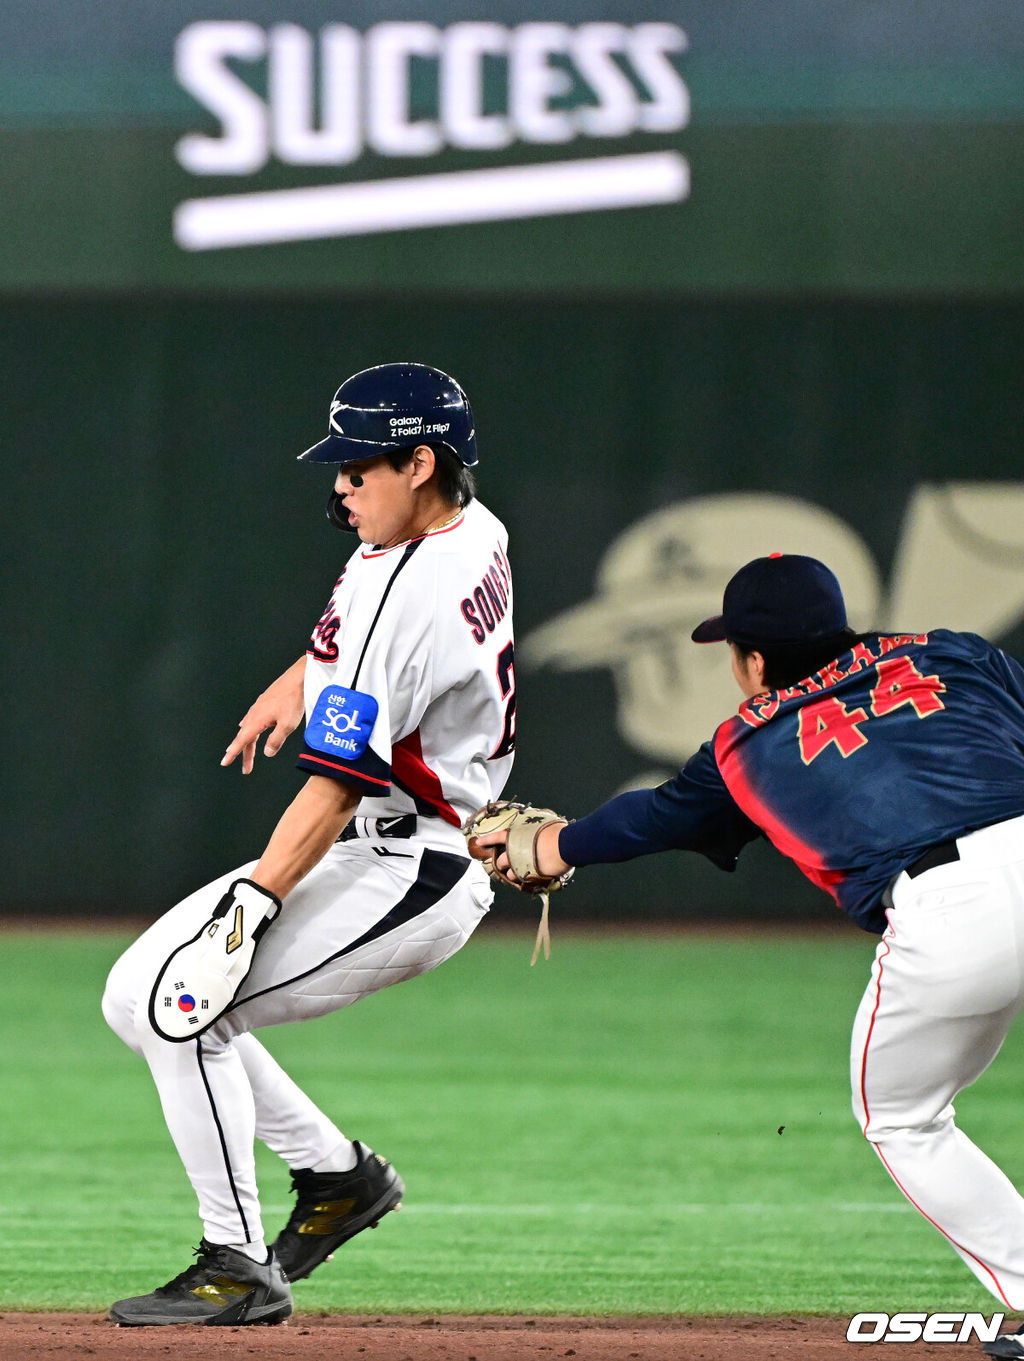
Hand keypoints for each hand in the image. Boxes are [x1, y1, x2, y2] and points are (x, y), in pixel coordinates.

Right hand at [222, 657, 305, 774]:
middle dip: (244, 754)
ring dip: (248, 742)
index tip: (224, 762)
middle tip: (246, 769)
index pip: (242, 741)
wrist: (297, 678)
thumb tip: (267, 752)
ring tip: (247, 753)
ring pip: (248, 728)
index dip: (233, 753)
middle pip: (245, 737)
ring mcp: (258, 707)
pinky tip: (248, 726)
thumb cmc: (293, 700)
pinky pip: (252, 719)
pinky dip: (249, 728)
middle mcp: (254, 714)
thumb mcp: (287, 725)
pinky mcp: (264, 702)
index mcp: (257, 720)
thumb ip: (276, 740)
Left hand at [471, 820, 570, 886]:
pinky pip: (523, 882)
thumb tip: (536, 823)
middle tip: (508, 862)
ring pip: (510, 874)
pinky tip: (532, 877)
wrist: (565, 846)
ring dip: (514, 874)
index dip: (487, 840)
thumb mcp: (541, 823)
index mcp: (514, 836)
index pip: (496, 838)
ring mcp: (520, 866)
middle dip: (502, 863)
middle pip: (500, 862)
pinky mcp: (530, 877)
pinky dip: (526, 881)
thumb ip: (533, 828)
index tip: (479, 842)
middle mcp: (514, 852)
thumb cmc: (556, 831)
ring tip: (522, 871)